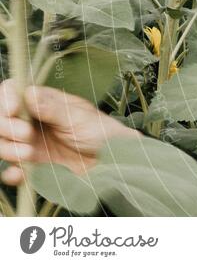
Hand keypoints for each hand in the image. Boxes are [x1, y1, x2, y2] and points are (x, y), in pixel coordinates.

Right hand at [0, 78, 140, 185]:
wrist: (115, 162)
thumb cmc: (102, 132)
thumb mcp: (78, 118)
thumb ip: (53, 109)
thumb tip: (29, 93)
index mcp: (45, 101)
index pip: (14, 92)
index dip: (6, 99)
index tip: (12, 110)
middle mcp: (34, 121)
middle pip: (3, 119)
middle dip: (5, 126)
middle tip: (26, 134)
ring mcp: (32, 143)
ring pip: (3, 143)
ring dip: (7, 148)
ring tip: (28, 154)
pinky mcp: (35, 165)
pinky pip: (13, 169)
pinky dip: (11, 173)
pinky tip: (18, 174)